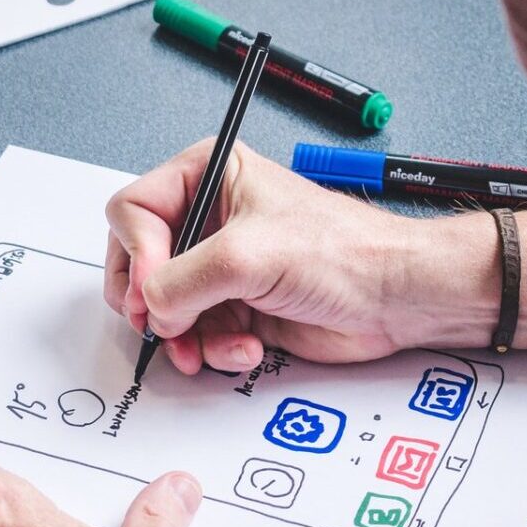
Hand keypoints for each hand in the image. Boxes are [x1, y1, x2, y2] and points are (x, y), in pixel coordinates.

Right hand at [105, 139, 501, 374]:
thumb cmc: (344, 252)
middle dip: (152, 302)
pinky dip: (214, 350)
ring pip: (164, 309)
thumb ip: (181, 281)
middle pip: (140, 263)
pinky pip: (196, 336)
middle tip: (162, 325)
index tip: (154, 289)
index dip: (138, 254)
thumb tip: (149, 308)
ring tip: (209, 346)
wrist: (394, 299)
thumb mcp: (247, 255)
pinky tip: (247, 347)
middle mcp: (210, 220)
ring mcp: (221, 267)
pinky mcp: (236, 308)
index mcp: (209, 176)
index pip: (133, 210)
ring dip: (185, 336)